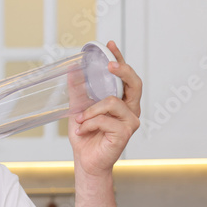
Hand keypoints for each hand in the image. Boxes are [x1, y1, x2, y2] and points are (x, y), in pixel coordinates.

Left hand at [69, 41, 141, 177]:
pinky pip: (104, 119)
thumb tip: (72, 69)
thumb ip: (78, 91)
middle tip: (109, 65)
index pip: (126, 76)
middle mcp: (131, 109)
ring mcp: (130, 121)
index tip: (110, 45)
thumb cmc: (86, 137)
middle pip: (134, 83)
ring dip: (90, 110)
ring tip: (80, 120)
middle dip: (122, 70)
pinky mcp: (125, 133)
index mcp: (123, 101)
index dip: (120, 59)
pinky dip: (89, 124)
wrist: (86, 161)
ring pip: (112, 102)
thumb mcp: (78, 109)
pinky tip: (83, 131)